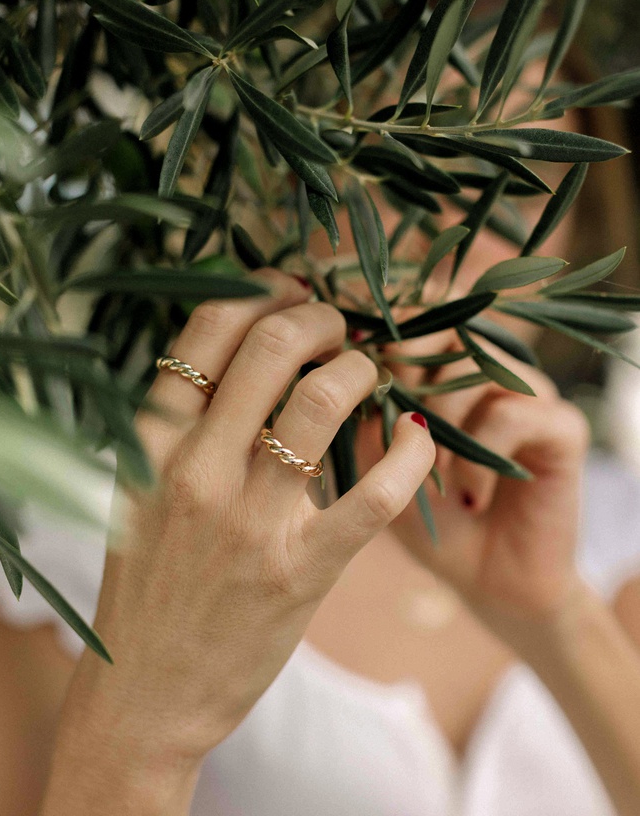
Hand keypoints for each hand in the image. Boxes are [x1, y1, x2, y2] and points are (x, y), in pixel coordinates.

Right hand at [58, 270, 434, 776]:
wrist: (145, 695)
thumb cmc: (148, 585)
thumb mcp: (139, 491)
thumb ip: (180, 424)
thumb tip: (242, 351)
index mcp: (152, 443)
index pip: (207, 329)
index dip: (260, 291)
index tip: (289, 290)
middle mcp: (196, 469)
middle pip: (269, 346)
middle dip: (318, 316)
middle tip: (338, 326)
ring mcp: (249, 521)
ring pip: (321, 401)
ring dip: (359, 369)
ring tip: (369, 372)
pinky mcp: (300, 571)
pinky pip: (373, 493)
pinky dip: (407, 454)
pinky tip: (416, 439)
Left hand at [359, 327, 590, 639]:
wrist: (485, 583)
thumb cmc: (424, 520)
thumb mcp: (375, 467)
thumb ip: (357, 415)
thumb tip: (335, 368)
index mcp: (445, 366)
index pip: (417, 314)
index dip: (383, 332)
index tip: (353, 367)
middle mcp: (490, 368)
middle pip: (447, 324)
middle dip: (407, 368)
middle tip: (392, 419)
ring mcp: (529, 393)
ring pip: (475, 365)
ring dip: (441, 420)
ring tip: (433, 474)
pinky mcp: (563, 428)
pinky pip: (511, 414)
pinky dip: (479, 457)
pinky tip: (468, 495)